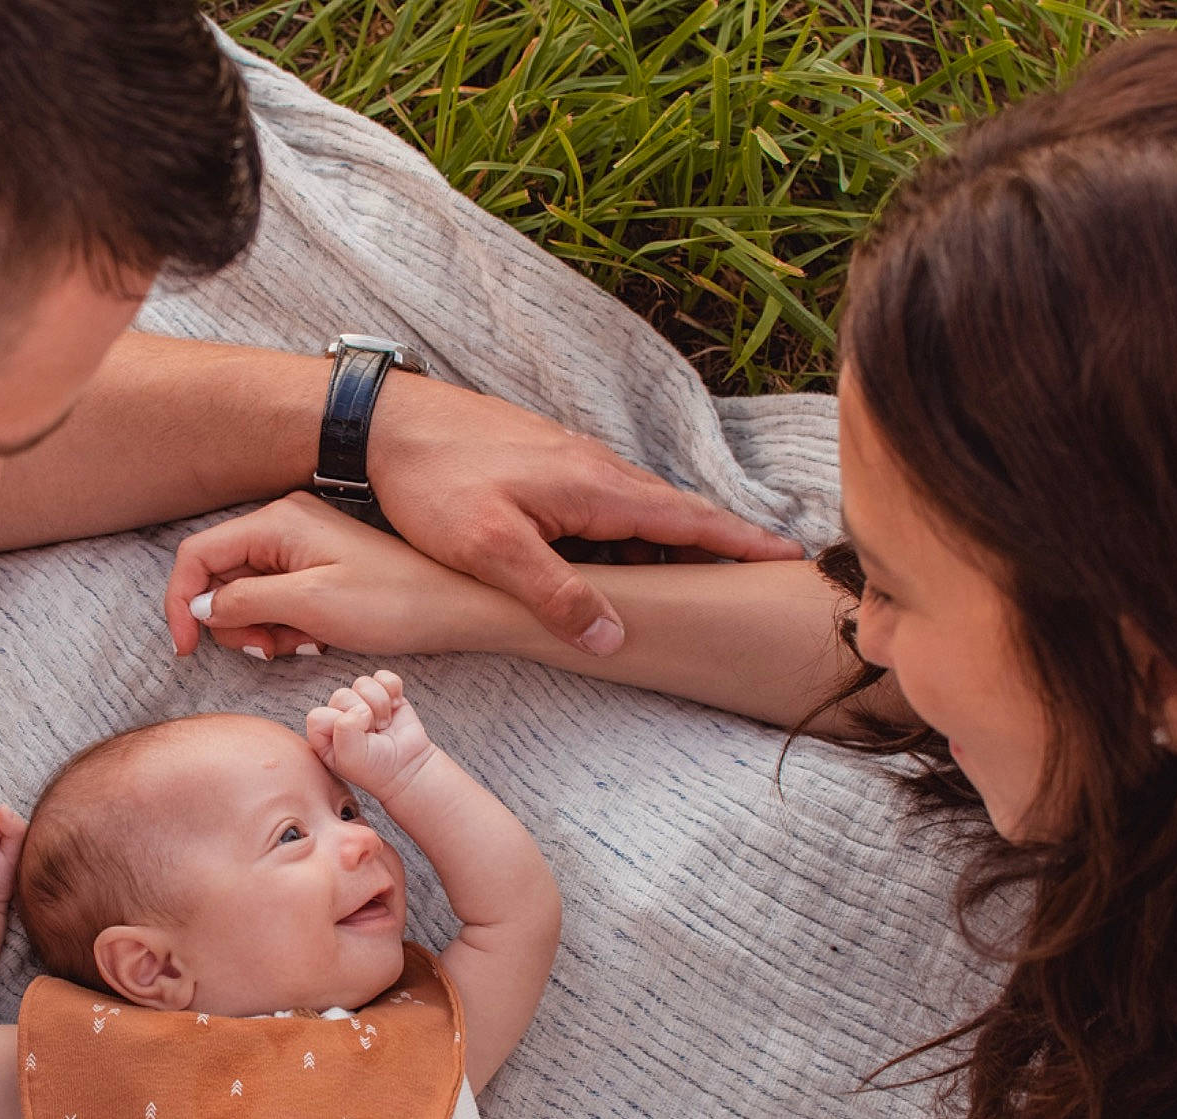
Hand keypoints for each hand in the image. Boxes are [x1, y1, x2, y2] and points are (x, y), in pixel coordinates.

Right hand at [168, 492, 510, 660]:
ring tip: (299, 644)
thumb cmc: (392, 602)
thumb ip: (244, 601)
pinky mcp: (317, 565)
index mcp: (276, 521)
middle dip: (232, 621)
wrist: (455, 606)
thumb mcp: (309, 606)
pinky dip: (283, 626)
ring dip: (260, 628)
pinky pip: (276, 598)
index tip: (186, 647)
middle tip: (268, 649)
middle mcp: (283, 524)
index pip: (197, 555)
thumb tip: (201, 606)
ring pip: (246, 593)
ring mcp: (300, 543)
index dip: (181, 603)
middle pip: (220, 577)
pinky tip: (313, 639)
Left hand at [305, 374, 801, 653]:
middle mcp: (595, 470)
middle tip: (760, 579)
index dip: (743, 542)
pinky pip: (604, 506)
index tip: (793, 557)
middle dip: (719, 546)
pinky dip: (628, 532)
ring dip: (671, 542)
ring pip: (637, 511)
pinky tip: (618, 557)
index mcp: (596, 487)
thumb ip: (554, 593)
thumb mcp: (491, 548)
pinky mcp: (543, 466)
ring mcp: (570, 464)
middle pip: (674, 515)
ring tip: (699, 580)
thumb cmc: (433, 481)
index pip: (691, 518)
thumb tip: (614, 637)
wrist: (384, 423)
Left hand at [305, 671, 435, 801]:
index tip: (356, 741)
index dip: (339, 725)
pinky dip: (393, 690)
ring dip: (379, 705)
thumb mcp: (352, 758)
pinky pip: (384, 676)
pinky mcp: (384, 693)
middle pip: (342, 695)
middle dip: (363, 715)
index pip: (318, 715)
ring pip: (363, 683)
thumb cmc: (375, 768)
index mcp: (322, 733)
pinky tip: (395, 709)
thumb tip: (360, 707)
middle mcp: (339, 714)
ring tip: (383, 725)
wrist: (408, 768)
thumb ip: (344, 731)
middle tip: (373, 734)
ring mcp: (362, 701)